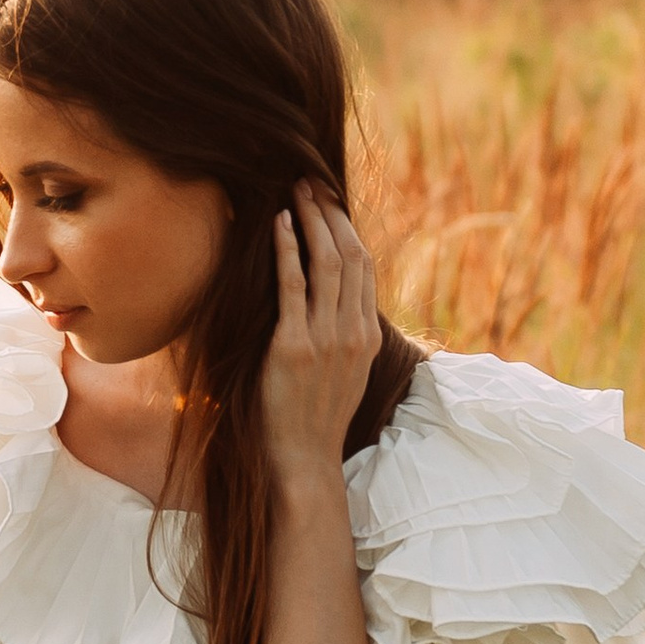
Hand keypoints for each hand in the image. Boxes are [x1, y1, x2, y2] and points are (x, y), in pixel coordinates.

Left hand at [259, 182, 382, 492]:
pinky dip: (287, 250)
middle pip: (350, 255)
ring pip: (327, 263)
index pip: (365, 267)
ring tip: (293, 192)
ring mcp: (327, 338)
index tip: (328, 202)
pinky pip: (294, 287)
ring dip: (310, 221)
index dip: (347, 229)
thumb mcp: (344, 372)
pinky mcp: (295, 346)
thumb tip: (334, 304)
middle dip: (330, 214)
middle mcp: (353, 331)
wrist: (305, 459)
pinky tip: (278, 225)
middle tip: (309, 183)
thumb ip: (343, 335)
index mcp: (367, 334)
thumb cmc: (315, 417)